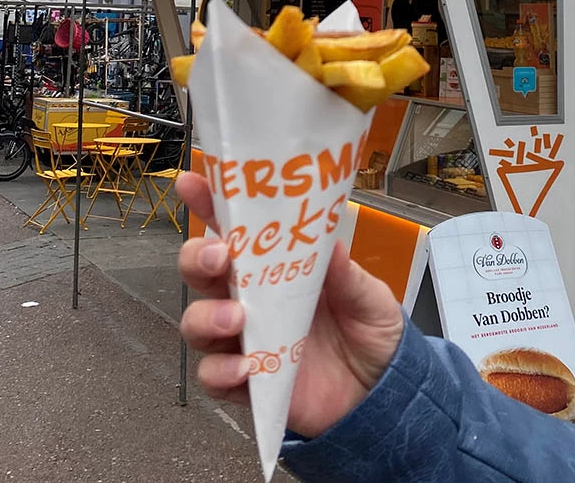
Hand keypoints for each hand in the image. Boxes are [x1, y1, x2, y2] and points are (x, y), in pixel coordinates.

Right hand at [176, 172, 404, 438]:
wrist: (382, 392)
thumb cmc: (369, 329)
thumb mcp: (369, 296)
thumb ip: (346, 275)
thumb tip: (328, 245)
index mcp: (274, 266)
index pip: (233, 228)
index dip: (208, 202)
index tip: (192, 182)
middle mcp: (250, 298)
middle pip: (199, 271)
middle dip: (196, 258)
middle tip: (218, 257)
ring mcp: (244, 340)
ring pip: (196, 321)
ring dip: (206, 316)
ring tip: (236, 319)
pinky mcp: (246, 383)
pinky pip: (212, 376)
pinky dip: (220, 372)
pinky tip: (245, 369)